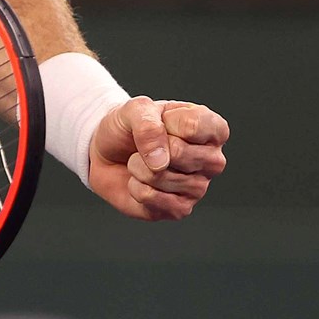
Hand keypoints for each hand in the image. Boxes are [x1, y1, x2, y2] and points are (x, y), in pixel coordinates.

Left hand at [87, 97, 229, 220]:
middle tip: (147, 145)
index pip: (194, 125)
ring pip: (162, 177)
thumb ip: (148, 124)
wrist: (107, 153)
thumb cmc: (129, 127)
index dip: (166, 122)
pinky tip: (140, 181)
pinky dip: (135, 187)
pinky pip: (152, 199)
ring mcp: (198, 187)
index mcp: (212, 128)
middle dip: (150, 147)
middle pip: (181, 153)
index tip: (161, 121)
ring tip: (141, 161)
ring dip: (139, 167)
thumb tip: (160, 161)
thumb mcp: (136, 109)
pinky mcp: (180, 209)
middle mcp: (211, 159)